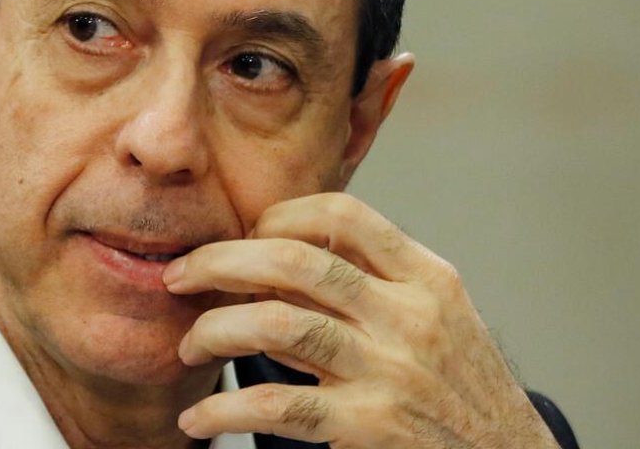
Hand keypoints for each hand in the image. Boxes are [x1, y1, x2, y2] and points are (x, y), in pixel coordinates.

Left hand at [162, 192, 559, 447]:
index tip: (245, 235)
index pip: (343, 213)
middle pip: (296, 259)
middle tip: (180, 276)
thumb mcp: (437, 320)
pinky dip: (225, 409)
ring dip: (214, 329)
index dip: (279, 215)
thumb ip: (372, 284)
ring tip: (188, 344)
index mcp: (428, 277)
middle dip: (221, 260)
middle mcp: (411, 315)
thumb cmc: (460, 389)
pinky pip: (278, 405)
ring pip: (278, 323)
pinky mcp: (370, 425)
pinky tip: (199, 417)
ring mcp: (392, 370)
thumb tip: (274, 259)